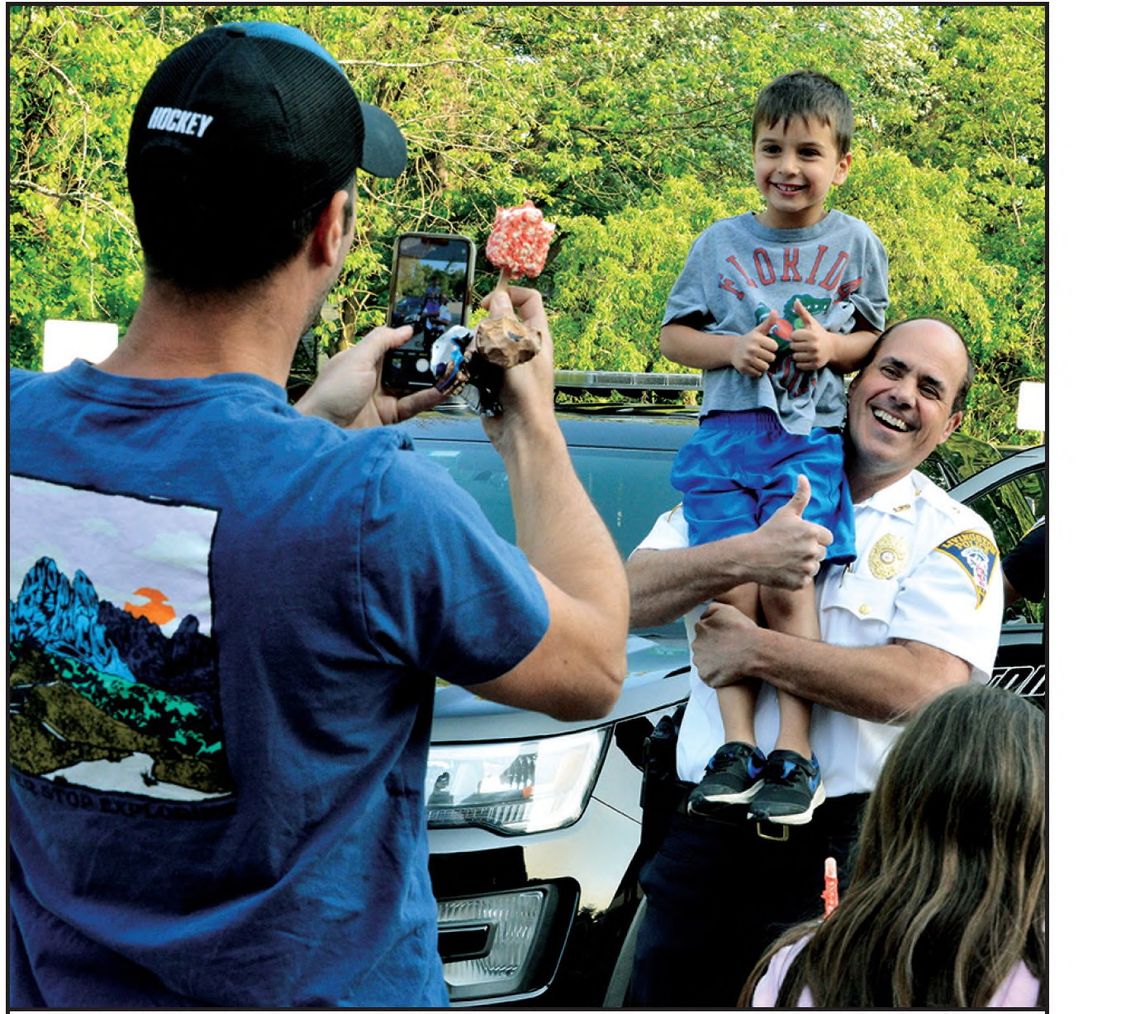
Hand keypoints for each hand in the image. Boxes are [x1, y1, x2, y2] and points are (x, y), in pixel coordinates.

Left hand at [294, 325, 443, 427]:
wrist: (324, 431)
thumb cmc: (332, 392)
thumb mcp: (356, 358)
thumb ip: (381, 341)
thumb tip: (405, 328)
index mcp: (364, 359)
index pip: (392, 346)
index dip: (411, 341)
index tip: (432, 335)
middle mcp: (375, 377)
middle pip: (406, 366)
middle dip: (426, 361)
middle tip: (447, 355)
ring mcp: (383, 397)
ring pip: (413, 386)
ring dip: (432, 380)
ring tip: (451, 371)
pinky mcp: (390, 417)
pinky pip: (413, 405)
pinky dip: (429, 398)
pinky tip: (443, 390)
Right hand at [477, 286, 555, 446]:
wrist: (520, 431)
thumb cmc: (527, 394)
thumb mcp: (516, 351)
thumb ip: (505, 323)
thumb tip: (500, 298)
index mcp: (537, 336)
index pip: (529, 300)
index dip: (511, 294)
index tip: (490, 303)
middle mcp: (522, 347)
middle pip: (499, 320)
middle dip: (485, 327)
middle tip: (483, 342)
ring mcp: (506, 363)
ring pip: (484, 341)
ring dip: (475, 348)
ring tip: (476, 363)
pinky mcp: (492, 378)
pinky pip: (477, 362)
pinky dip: (470, 364)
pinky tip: (470, 373)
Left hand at [692, 600, 764, 688]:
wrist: (753, 651)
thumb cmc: (744, 630)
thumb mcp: (727, 609)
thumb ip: (711, 609)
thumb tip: (703, 616)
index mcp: (700, 628)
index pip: (702, 631)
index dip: (714, 635)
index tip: (725, 638)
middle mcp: (696, 645)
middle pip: (701, 647)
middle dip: (711, 648)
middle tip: (727, 651)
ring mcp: (700, 662)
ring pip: (703, 662)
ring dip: (713, 662)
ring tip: (729, 662)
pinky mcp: (706, 676)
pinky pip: (709, 677)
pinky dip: (716, 676)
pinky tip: (728, 672)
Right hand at [730, 310, 779, 376]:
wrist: (732, 349)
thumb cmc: (750, 339)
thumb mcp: (759, 330)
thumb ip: (769, 322)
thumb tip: (775, 311)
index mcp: (757, 339)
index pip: (774, 347)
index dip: (772, 347)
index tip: (766, 346)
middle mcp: (751, 349)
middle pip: (771, 358)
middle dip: (768, 357)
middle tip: (762, 354)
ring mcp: (747, 359)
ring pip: (765, 367)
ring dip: (764, 365)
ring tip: (759, 360)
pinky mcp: (743, 368)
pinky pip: (758, 373)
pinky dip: (757, 371)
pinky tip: (753, 365)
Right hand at [738, 475, 832, 589]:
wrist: (750, 556)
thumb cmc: (768, 532)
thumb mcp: (785, 512)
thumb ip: (800, 496)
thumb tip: (803, 476)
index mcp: (813, 532)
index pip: (828, 538)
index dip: (815, 537)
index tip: (800, 538)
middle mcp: (813, 551)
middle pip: (822, 553)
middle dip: (810, 551)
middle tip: (791, 549)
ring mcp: (807, 568)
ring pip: (814, 567)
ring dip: (805, 564)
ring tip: (787, 559)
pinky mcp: (801, 582)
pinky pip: (805, 579)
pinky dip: (797, 576)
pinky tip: (784, 570)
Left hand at [788, 299, 836, 370]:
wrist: (833, 347)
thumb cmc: (819, 333)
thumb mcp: (811, 322)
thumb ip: (802, 312)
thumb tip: (795, 300)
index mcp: (812, 334)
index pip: (792, 336)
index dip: (795, 336)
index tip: (801, 336)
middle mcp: (814, 346)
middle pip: (792, 347)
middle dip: (796, 345)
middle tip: (802, 344)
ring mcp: (815, 356)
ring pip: (795, 357)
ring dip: (797, 354)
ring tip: (804, 351)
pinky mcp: (815, 365)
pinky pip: (799, 365)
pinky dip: (801, 363)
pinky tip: (806, 358)